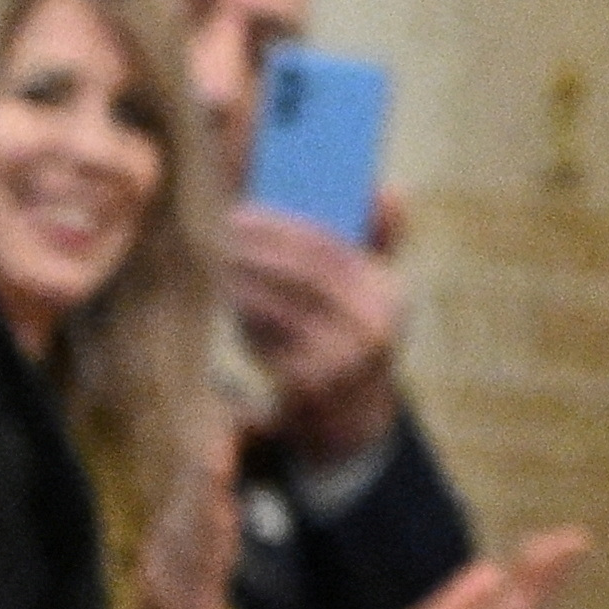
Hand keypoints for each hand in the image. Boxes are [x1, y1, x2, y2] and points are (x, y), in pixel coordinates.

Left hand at [219, 195, 413, 470]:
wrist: (353, 417)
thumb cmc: (354, 336)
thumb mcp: (376, 292)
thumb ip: (378, 241)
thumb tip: (387, 190)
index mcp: (388, 295)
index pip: (329, 248)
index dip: (282, 225)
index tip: (243, 209)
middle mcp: (371, 327)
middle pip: (300, 272)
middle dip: (257, 246)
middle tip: (223, 228)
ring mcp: (341, 359)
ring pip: (278, 304)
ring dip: (242, 278)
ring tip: (220, 259)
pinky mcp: (309, 385)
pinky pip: (266, 340)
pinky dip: (245, 315)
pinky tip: (229, 297)